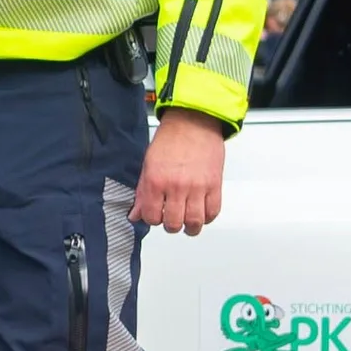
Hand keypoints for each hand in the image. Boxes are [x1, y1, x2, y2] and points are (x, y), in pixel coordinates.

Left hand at [136, 107, 227, 234]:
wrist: (193, 122)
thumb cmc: (170, 140)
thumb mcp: (148, 165)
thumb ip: (142, 192)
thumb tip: (135, 214)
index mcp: (155, 181)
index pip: (151, 217)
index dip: (152, 219)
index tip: (155, 215)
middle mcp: (176, 186)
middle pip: (173, 223)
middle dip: (171, 226)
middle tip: (172, 220)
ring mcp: (197, 187)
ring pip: (194, 222)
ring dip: (190, 227)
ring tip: (187, 223)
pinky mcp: (214, 184)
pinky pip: (213, 212)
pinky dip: (207, 218)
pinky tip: (202, 213)